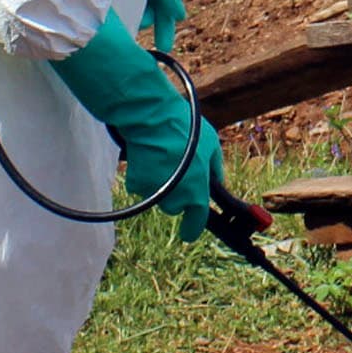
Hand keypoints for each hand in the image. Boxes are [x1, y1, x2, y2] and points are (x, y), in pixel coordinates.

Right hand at [121, 111, 222, 239]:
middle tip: (180, 174)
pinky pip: (143, 186)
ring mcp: (154, 193)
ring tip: (165, 160)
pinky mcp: (136, 185)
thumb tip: (216, 180)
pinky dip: (145, 177)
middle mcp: (175, 199)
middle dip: (177, 196)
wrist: (153, 120)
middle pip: (175, 207)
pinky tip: (150, 159)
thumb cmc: (187, 131)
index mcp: (197, 193)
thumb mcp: (212, 146)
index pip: (195, 223)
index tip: (189, 232)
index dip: (192, 229)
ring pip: (159, 197)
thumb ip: (215, 168)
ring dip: (162, 186)